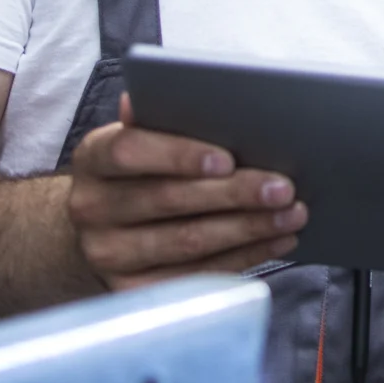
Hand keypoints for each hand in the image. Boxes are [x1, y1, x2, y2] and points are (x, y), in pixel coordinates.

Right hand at [65, 100, 307, 289]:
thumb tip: (157, 91)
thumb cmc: (135, 171)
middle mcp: (92, 208)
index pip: (129, 151)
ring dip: (248, 229)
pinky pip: (195, 277)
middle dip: (234, 194)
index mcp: (92, 158)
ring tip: (291, 215)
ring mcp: (108, 254)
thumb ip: (156, 118)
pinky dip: (242, 258)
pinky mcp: (132, 291)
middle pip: (168, 201)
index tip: (228, 159)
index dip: (179, 155)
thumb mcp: (136, 138)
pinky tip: (275, 241)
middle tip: (284, 188)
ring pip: (187, 243)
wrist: (99, 228)